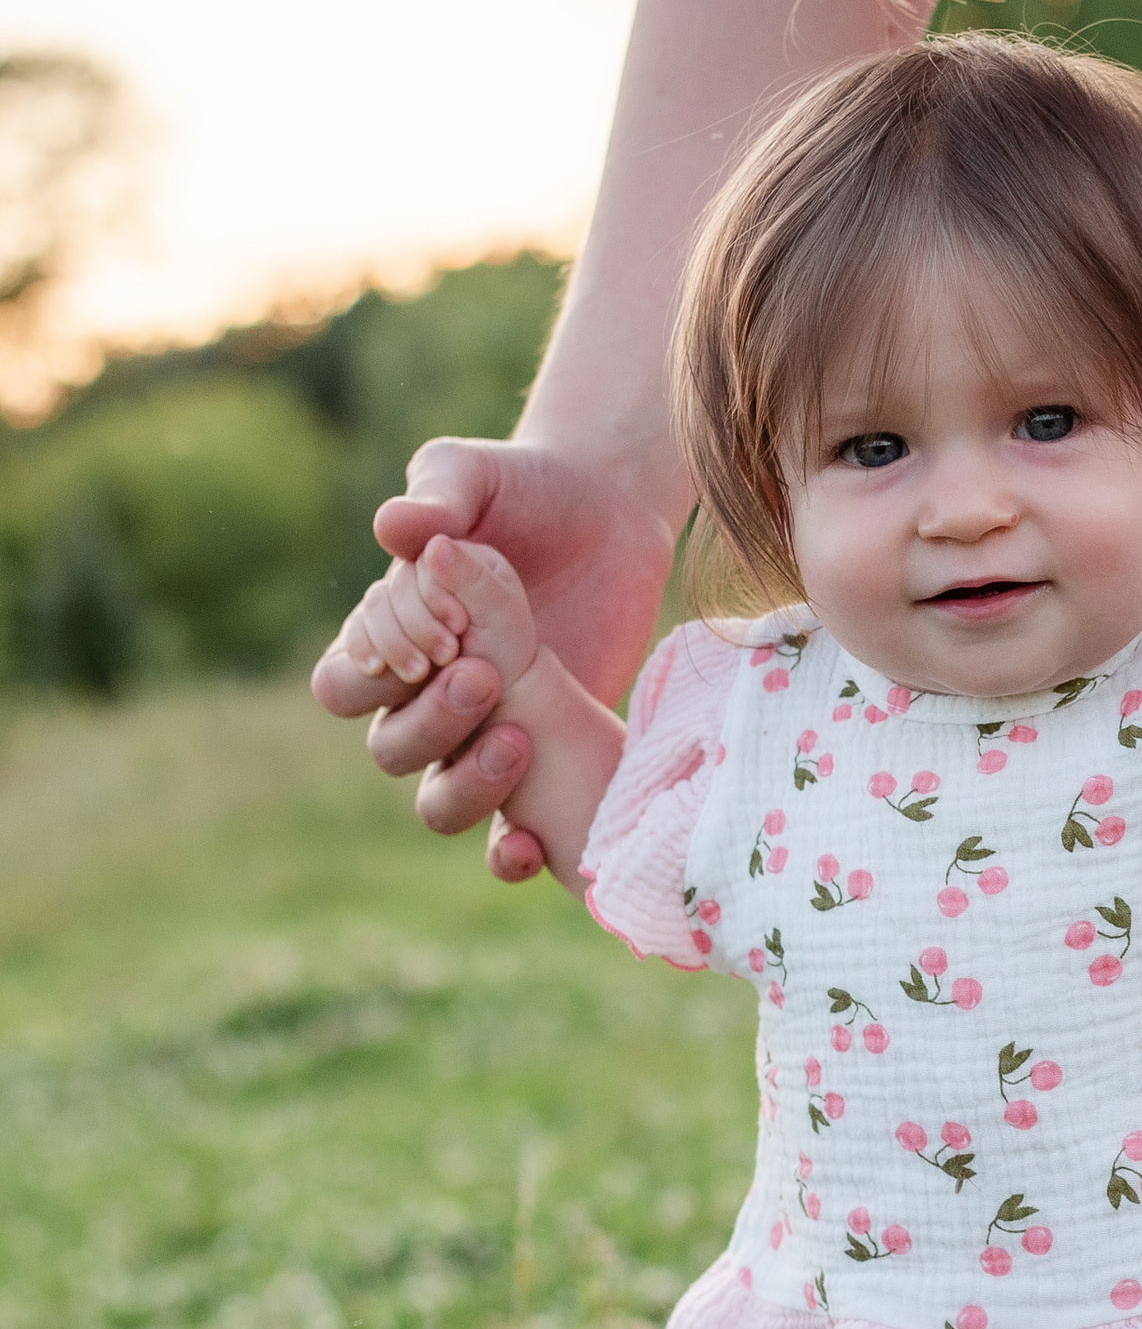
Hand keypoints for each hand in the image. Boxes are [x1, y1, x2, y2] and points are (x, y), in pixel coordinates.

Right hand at [310, 438, 677, 878]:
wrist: (608, 513)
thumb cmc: (524, 489)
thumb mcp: (477, 475)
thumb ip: (437, 493)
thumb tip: (396, 526)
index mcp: (388, 638)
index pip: (346, 683)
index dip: (378, 670)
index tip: (436, 634)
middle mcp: (425, 698)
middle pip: (389, 748)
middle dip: (428, 723)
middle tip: (482, 673)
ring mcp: (485, 735)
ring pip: (440, 800)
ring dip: (467, 785)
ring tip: (517, 739)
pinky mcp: (545, 760)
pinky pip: (507, 833)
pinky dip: (507, 853)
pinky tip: (530, 844)